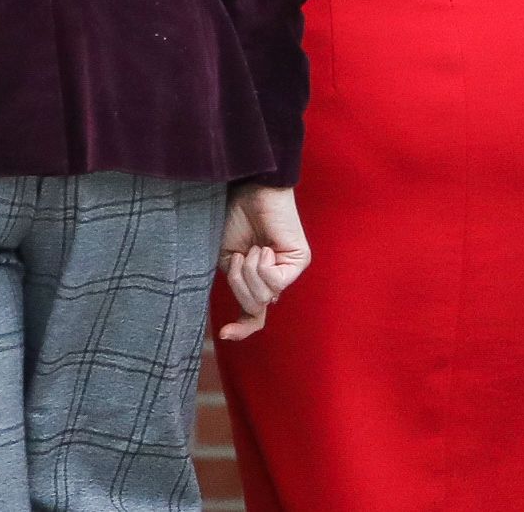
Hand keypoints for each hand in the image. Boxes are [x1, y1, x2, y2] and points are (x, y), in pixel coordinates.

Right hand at [215, 182, 308, 339]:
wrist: (245, 188)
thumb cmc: (232, 215)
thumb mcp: (225, 255)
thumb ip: (236, 282)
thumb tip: (252, 309)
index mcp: (254, 278)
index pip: (253, 315)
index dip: (241, 328)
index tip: (225, 335)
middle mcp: (274, 279)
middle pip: (253, 306)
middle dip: (240, 284)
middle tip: (238, 257)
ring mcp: (288, 271)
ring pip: (263, 296)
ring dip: (250, 270)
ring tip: (253, 247)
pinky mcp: (298, 262)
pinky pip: (275, 282)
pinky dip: (263, 264)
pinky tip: (265, 247)